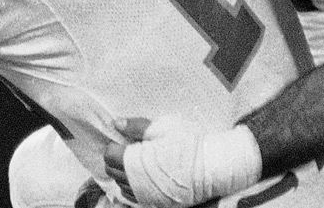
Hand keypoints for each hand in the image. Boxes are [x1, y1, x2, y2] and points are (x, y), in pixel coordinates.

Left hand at [103, 115, 260, 207]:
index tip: (123, 139)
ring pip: (122, 186)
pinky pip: (135, 198)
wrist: (213, 166)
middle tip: (129, 148)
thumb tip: (117, 124)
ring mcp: (146, 196)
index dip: (114, 145)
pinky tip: (144, 177)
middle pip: (112, 172)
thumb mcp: (163, 127)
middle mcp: (136, 183)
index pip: (110, 156)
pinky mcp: (157, 203)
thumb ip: (137, 126)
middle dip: (116, 159)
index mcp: (135, 162)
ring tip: (137, 162)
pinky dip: (134, 187)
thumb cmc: (190, 143)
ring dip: (124, 174)